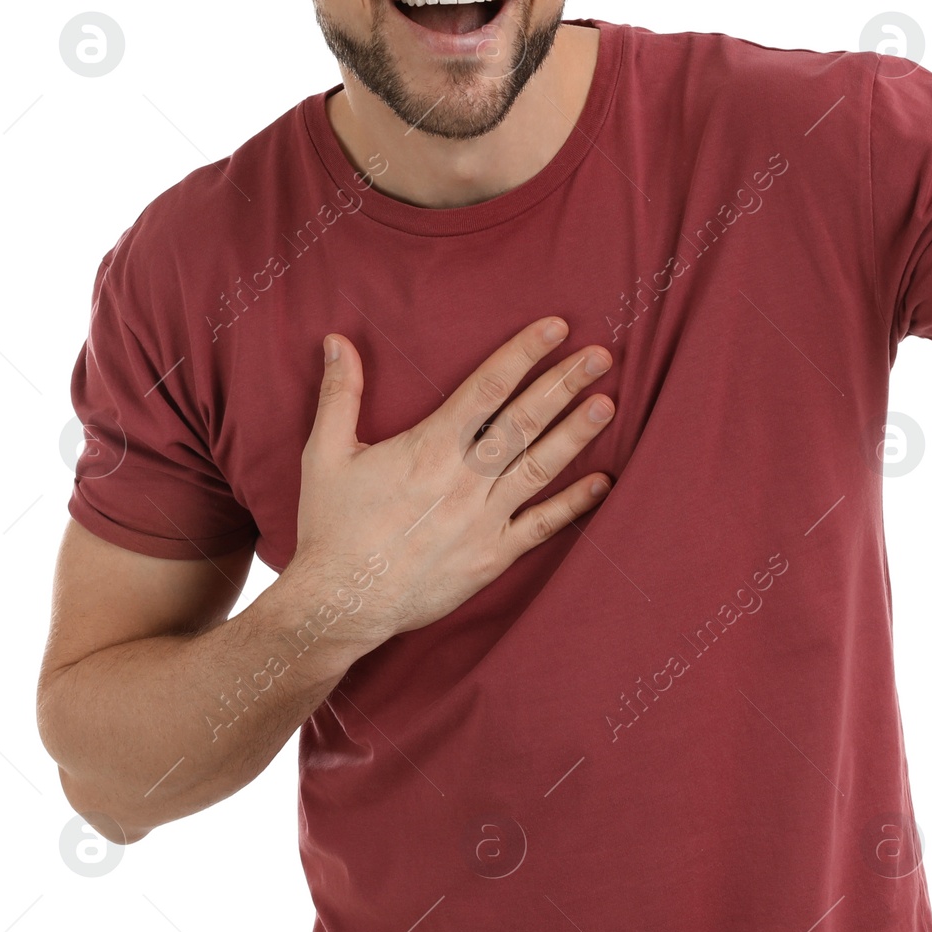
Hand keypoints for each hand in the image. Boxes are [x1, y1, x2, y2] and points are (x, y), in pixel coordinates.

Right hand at [287, 316, 616, 647]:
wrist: (340, 604)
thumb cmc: (332, 528)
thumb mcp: (324, 454)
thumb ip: (340, 394)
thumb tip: (335, 340)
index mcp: (429, 448)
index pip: (487, 388)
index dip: (523, 354)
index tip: (555, 327)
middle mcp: (464, 479)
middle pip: (524, 421)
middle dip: (564, 384)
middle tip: (600, 355)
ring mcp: (482, 519)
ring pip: (540, 467)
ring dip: (577, 434)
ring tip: (608, 404)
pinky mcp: (492, 556)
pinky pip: (541, 526)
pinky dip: (573, 504)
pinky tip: (603, 482)